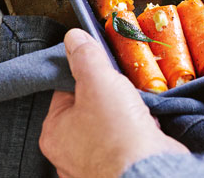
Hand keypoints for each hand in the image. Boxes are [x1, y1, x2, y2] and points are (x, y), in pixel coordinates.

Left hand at [40, 29, 188, 176]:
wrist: (149, 170)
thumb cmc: (117, 136)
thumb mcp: (98, 80)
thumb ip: (85, 56)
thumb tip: (74, 38)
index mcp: (54, 133)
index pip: (63, 91)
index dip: (84, 74)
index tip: (100, 67)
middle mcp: (70, 153)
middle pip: (89, 107)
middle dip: (109, 94)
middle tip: (120, 87)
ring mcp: (96, 163)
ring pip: (111, 124)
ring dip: (126, 112)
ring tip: (135, 107)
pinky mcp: (120, 166)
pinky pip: (129, 140)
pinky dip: (138, 130)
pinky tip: (146, 124)